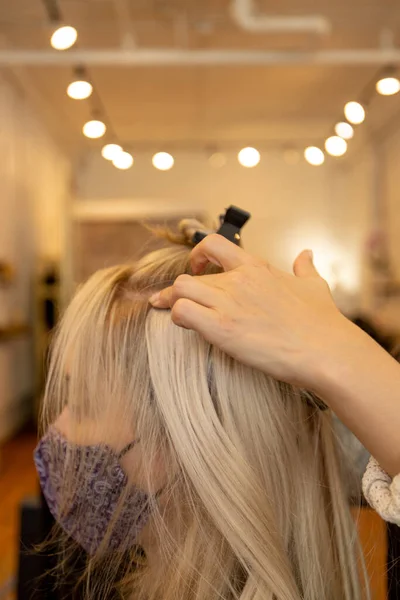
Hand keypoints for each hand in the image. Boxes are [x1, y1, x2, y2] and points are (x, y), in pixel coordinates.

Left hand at [150, 234, 349, 389]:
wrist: (326, 350)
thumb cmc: (322, 322)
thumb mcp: (315, 285)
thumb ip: (305, 267)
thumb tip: (307, 253)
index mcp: (256, 268)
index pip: (214, 244)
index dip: (198, 254)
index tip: (196, 267)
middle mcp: (238, 280)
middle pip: (189, 276)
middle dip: (179, 291)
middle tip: (174, 303)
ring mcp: (228, 303)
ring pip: (179, 289)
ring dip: (174, 302)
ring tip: (177, 315)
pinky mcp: (222, 328)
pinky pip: (182, 312)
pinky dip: (178, 318)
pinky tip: (188, 327)